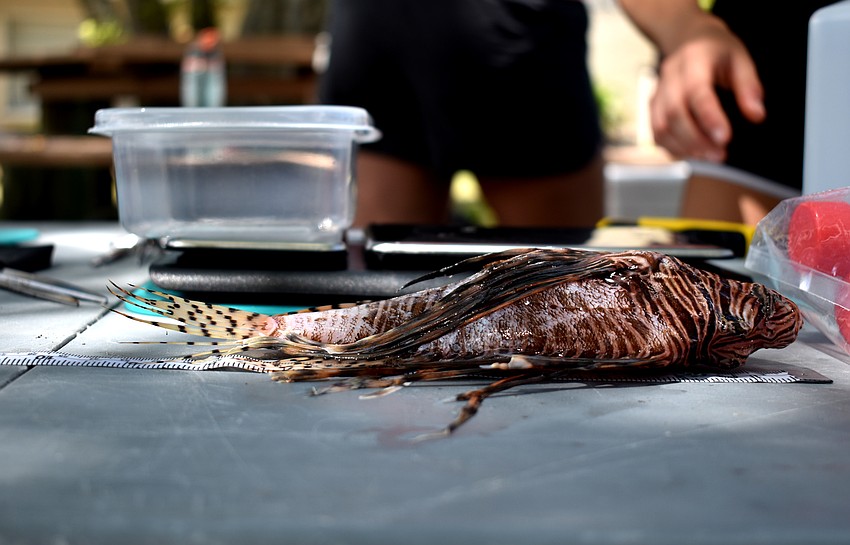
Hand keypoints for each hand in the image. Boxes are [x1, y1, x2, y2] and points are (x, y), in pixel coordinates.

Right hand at [650, 17, 764, 161]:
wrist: (687, 39)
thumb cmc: (716, 50)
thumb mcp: (740, 58)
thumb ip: (749, 86)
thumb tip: (756, 115)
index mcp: (694, 60)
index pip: (696, 92)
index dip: (709, 117)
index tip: (725, 138)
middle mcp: (670, 76)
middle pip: (674, 113)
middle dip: (695, 139)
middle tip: (718, 155)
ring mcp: (658, 92)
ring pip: (660, 126)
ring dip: (683, 146)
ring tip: (708, 157)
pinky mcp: (653, 106)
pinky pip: (655, 132)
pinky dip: (672, 147)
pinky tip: (692, 154)